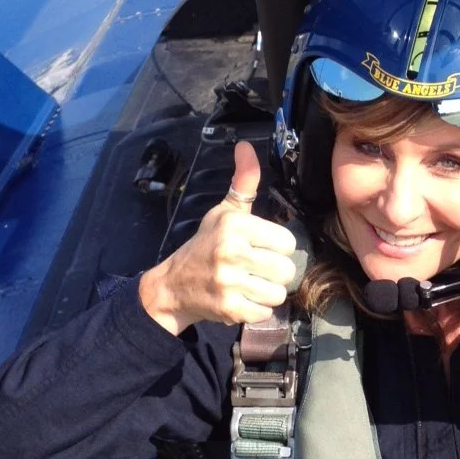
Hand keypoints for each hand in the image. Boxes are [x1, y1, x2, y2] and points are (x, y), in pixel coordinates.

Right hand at [138, 142, 297, 334]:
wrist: (173, 286)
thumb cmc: (205, 245)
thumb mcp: (223, 212)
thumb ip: (243, 182)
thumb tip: (245, 146)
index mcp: (234, 225)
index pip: (286, 242)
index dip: (277, 247)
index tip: (261, 248)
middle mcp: (232, 251)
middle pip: (286, 270)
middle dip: (275, 273)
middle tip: (256, 270)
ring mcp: (229, 282)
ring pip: (278, 293)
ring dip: (267, 292)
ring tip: (250, 284)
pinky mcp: (228, 308)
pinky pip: (265, 312)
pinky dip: (257, 310)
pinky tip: (242, 299)